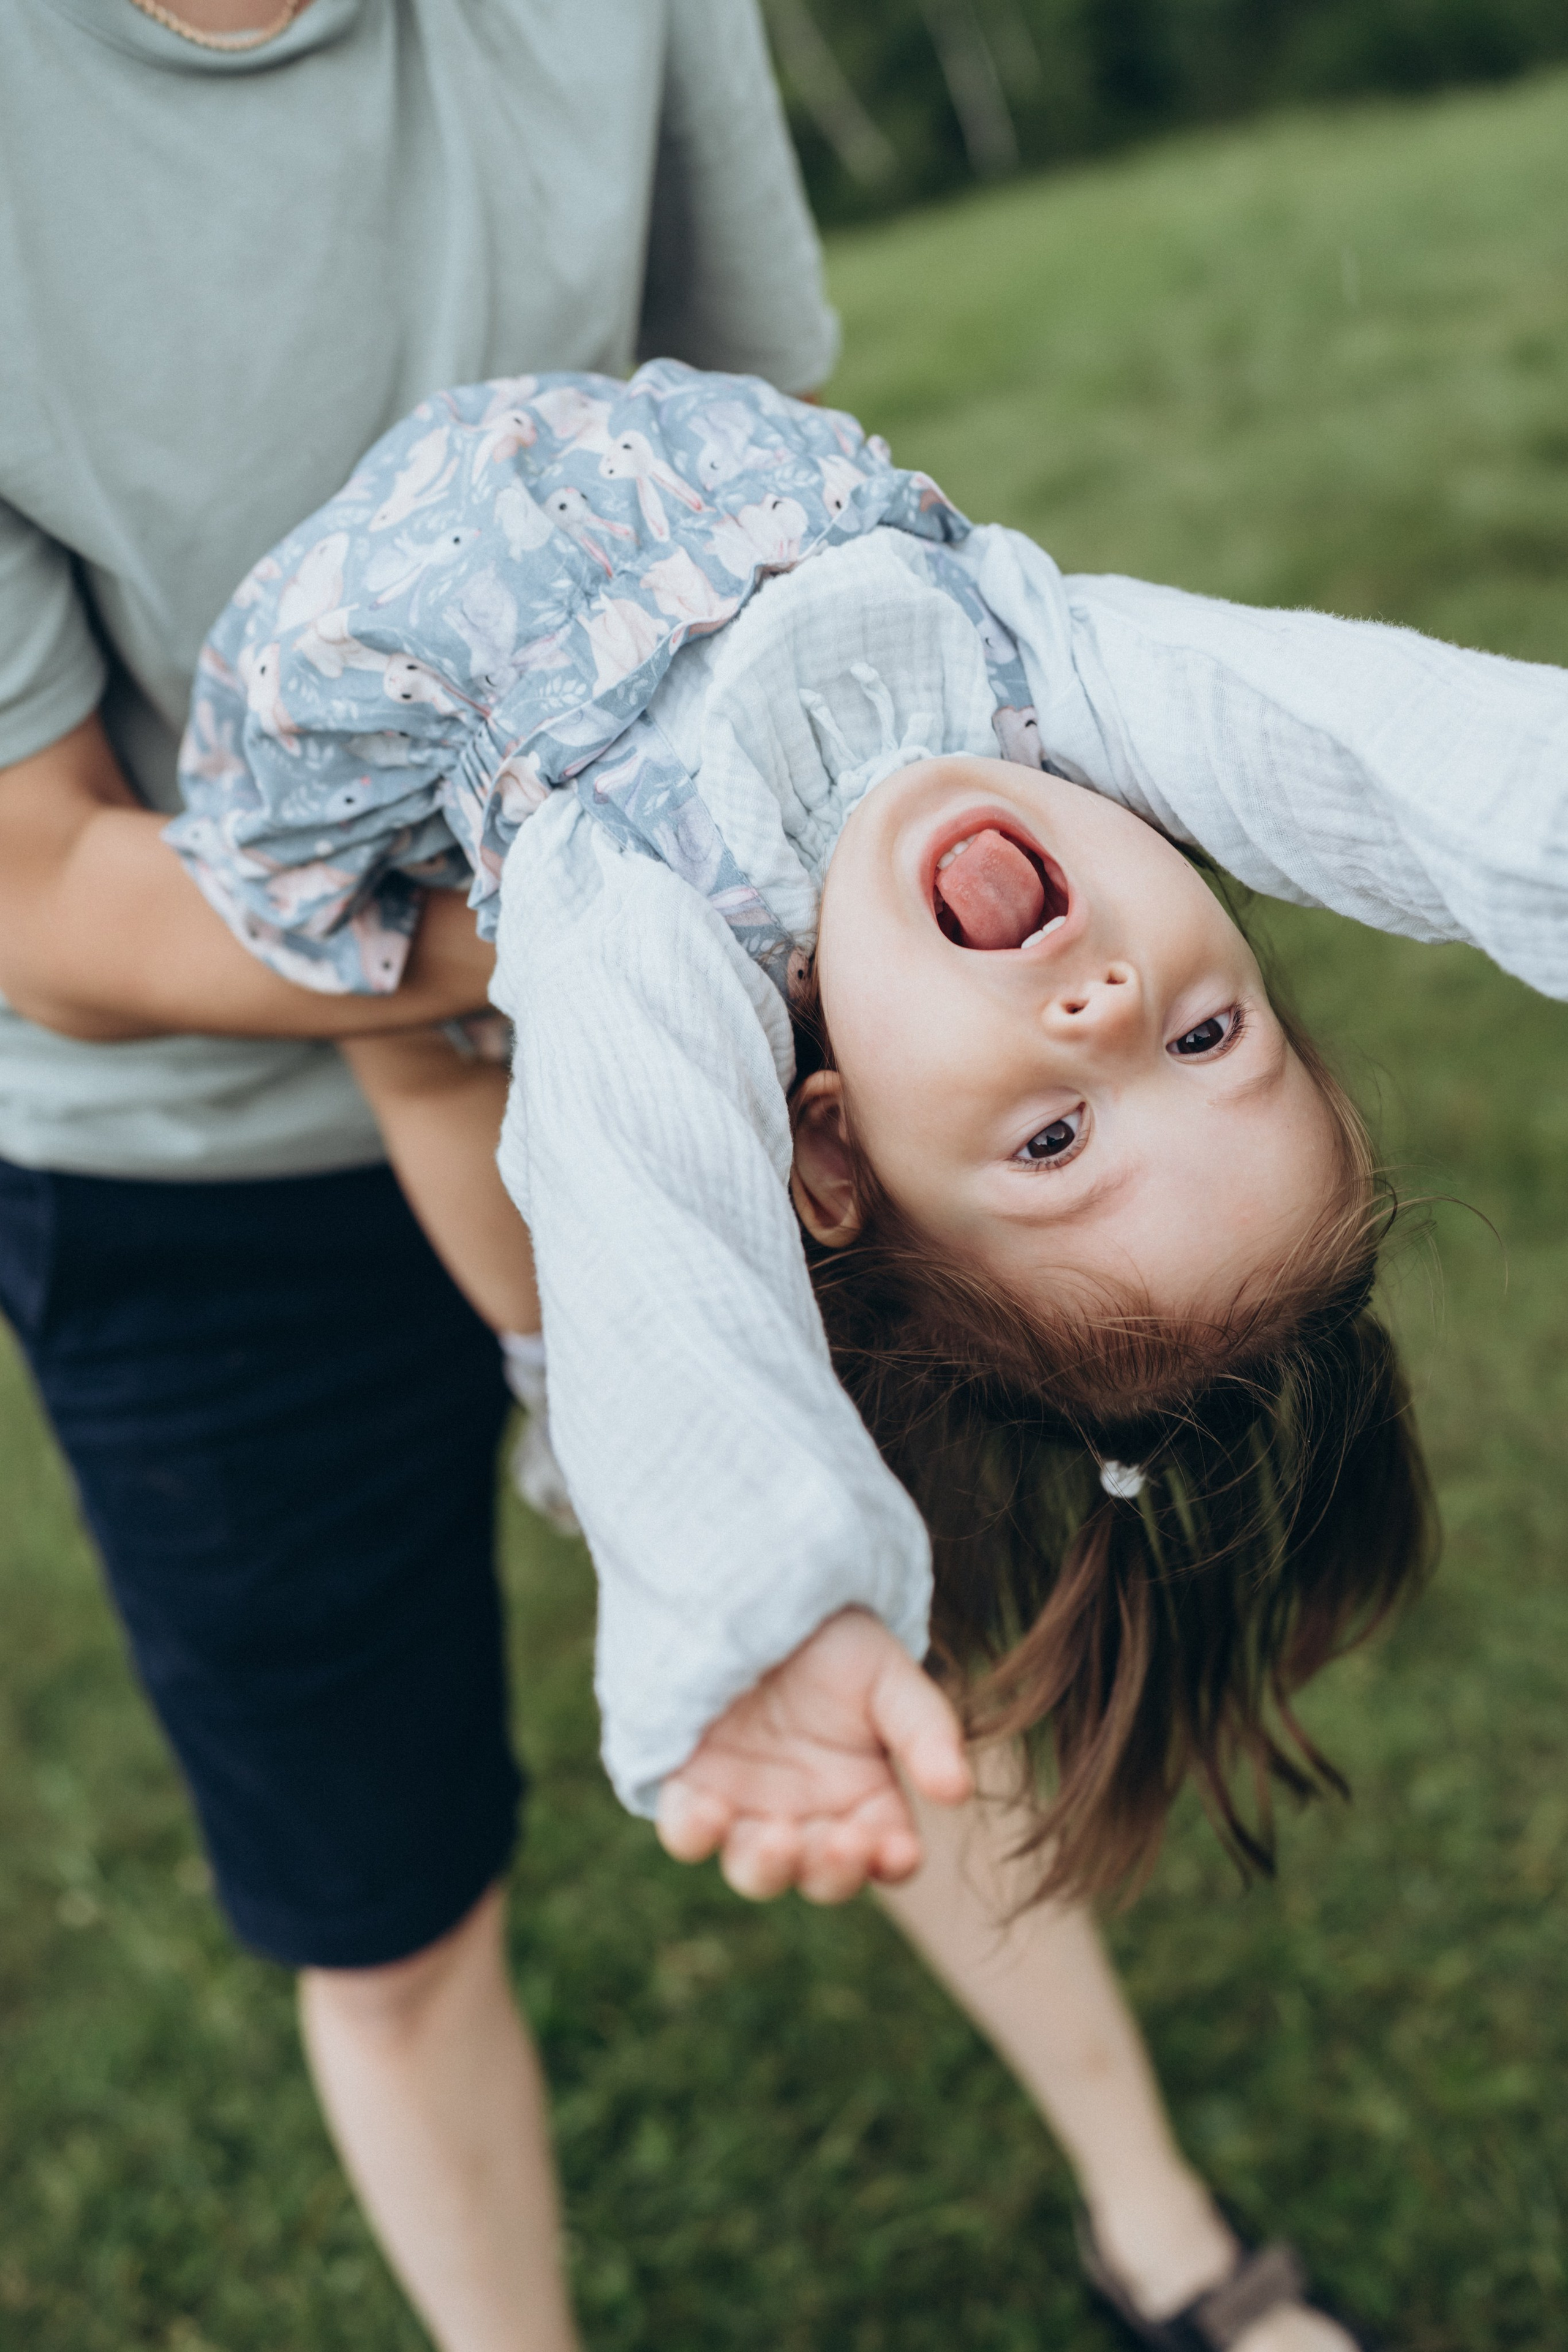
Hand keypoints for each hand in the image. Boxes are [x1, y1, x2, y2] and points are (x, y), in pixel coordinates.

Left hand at [656, 1608, 972, 1903]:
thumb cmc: (838, 1642)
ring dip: (768, 1866)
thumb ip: (926, 1731)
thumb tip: (957, 1791)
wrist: (766, 1595)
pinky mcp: (692, 1788)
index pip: (887, 1857)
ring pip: (754, 1870)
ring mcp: (747, 1809)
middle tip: (840, 1842)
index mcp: (864, 1801)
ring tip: (778, 1837)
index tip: (900, 1848)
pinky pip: (687, 1831)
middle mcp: (807, 1818)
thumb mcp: (890, 1677)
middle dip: (831, 1871)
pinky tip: (712, 1809)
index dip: (892, 1862)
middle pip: (820, 1877)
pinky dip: (697, 1831)